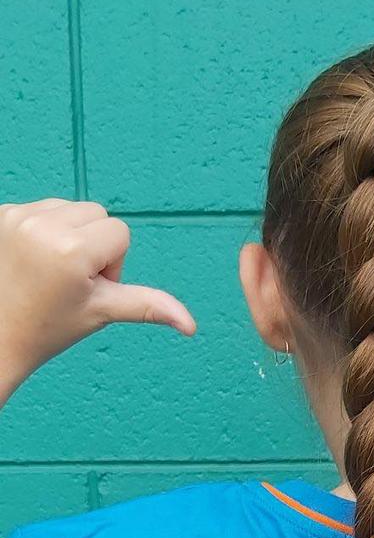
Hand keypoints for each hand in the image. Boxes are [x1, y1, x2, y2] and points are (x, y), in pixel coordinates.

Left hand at [0, 198, 195, 385]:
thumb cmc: (45, 328)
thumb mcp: (102, 312)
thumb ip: (149, 306)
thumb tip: (190, 325)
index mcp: (72, 249)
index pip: (119, 233)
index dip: (110, 264)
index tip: (85, 288)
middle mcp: (42, 225)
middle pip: (96, 215)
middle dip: (91, 244)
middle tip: (67, 280)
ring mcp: (16, 217)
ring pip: (69, 209)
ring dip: (67, 234)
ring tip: (47, 269)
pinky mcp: (0, 214)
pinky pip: (42, 209)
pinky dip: (42, 230)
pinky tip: (29, 259)